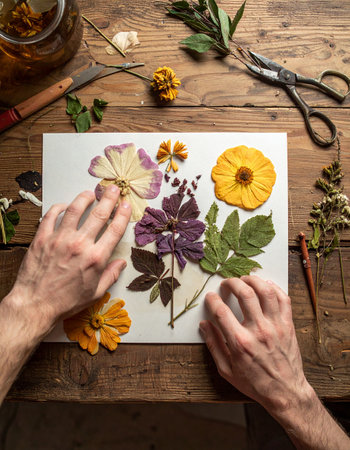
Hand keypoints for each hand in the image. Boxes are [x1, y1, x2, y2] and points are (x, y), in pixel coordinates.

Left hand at [8, 185, 130, 331]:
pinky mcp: (42, 238)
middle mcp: (80, 245)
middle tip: (112, 189)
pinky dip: (59, 207)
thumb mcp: (95, 293)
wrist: (35, 305)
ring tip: (90, 193)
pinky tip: (65, 205)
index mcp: (96, 258)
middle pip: (99, 214)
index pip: (115, 230)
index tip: (126, 205)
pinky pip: (51, 216)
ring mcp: (60, 239)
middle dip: (109, 198)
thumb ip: (110, 275)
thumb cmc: (65, 302)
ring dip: (85, 198)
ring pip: (75, 209)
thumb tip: (121, 263)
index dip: (123, 215)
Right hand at [200, 275, 312, 415]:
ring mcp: (275, 326)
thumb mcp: (226, 370)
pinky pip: (283, 299)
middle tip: (226, 283)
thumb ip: (213, 345)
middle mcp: (258, 331)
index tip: (210, 297)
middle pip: (245, 294)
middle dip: (232, 282)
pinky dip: (274, 288)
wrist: (285, 393)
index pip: (221, 311)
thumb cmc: (255, 383)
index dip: (212, 300)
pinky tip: (265, 286)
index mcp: (240, 343)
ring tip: (245, 279)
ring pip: (266, 291)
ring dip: (253, 280)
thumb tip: (204, 326)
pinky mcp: (288, 325)